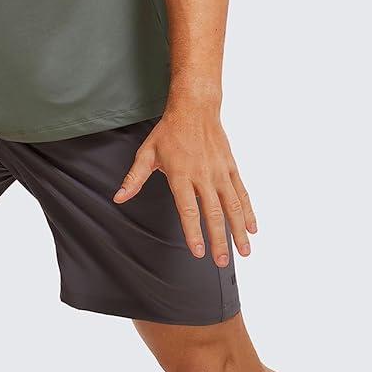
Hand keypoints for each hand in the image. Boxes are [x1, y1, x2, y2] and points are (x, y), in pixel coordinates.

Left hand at [112, 106, 256, 266]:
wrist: (195, 108)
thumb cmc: (169, 132)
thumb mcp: (147, 153)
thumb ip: (134, 178)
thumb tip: (119, 198)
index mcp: (181, 174)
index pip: (189, 209)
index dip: (194, 232)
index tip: (198, 252)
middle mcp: (203, 175)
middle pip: (214, 213)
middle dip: (219, 240)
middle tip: (222, 263)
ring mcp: (220, 172)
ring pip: (232, 206)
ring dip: (239, 231)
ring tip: (244, 252)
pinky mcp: (231, 168)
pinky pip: (242, 193)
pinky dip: (248, 211)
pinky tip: (252, 228)